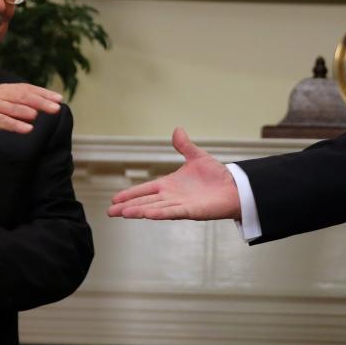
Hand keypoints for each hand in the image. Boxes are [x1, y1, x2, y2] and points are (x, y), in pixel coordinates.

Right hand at [0, 83, 62, 137]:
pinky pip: (2, 121)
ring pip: (13, 106)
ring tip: (42, 114)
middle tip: (57, 106)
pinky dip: (15, 124)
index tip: (59, 98)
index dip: (43, 93)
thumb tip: (36, 107)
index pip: (27, 89)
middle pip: (23, 96)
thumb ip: (15, 102)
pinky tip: (27, 128)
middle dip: (41, 100)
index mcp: (4, 89)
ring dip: (28, 110)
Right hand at [108, 128, 240, 220]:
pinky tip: (148, 214)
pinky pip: (173, 212)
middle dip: (128, 207)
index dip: (131, 194)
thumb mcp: (197, 157)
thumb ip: (184, 146)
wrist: (235, 187)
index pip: (146, 190)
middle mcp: (172, 196)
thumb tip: (177, 130)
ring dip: (139, 211)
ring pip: (155, 208)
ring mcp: (180, 205)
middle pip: (145, 202)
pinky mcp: (191, 211)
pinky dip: (160, 212)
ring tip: (123, 214)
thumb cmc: (217, 176)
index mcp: (170, 184)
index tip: (115, 200)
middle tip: (110, 212)